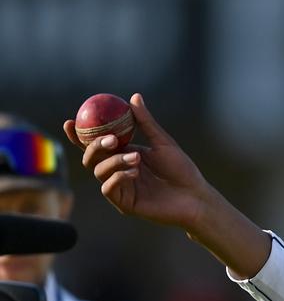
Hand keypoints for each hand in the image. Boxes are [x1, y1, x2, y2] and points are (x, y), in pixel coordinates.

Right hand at [63, 93, 270, 277]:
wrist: (196, 196)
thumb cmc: (182, 170)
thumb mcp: (163, 142)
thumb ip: (146, 122)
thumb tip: (134, 97)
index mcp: (123, 154)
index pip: (94, 144)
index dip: (78, 135)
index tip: (70, 121)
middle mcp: (117, 170)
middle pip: (90, 157)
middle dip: (95, 146)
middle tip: (111, 139)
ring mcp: (120, 187)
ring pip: (98, 171)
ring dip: (114, 161)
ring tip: (137, 158)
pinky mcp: (124, 204)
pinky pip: (108, 188)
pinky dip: (117, 177)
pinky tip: (134, 173)